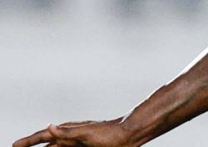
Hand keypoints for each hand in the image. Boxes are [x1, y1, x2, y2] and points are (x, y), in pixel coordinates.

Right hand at [12, 120, 133, 146]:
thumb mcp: (87, 134)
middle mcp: (72, 136)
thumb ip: (67, 132)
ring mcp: (79, 143)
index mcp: (69, 131)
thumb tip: (49, 126)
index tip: (14, 145)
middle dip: (33, 146)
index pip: (43, 136)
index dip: (28, 141)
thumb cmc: (110, 133)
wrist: (131, 134)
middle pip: (47, 144)